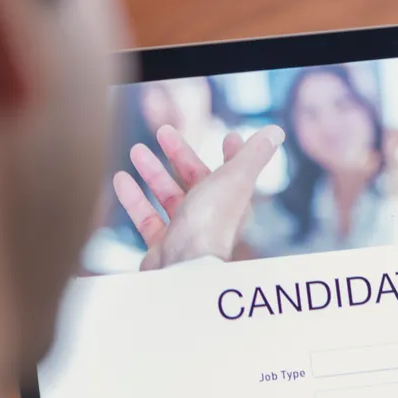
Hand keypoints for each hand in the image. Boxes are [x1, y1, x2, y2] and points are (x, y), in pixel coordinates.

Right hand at [112, 124, 284, 269]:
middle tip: (163, 131)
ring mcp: (187, 233)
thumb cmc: (210, 222)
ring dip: (153, 173)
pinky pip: (148, 219)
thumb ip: (254, 154)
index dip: (233, 154)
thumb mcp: (236, 178)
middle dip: (180, 155)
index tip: (228, 136)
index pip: (236, 173)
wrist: (183, 266)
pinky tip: (121, 179)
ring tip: (136, 150)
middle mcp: (212, 218)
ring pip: (170, 198)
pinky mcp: (164, 247)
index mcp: (234, 202)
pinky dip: (135, 198)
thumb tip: (276, 131)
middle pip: (197, 181)